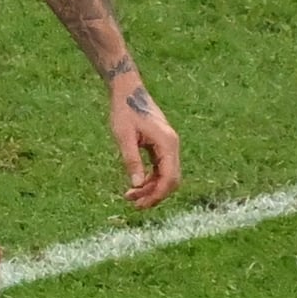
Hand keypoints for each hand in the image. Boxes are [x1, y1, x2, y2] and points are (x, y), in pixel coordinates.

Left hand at [103, 75, 180, 207]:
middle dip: (155, 194)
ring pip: (167, 175)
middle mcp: (173, 146)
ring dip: (152, 188)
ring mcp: (169, 146)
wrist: (128, 92)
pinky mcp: (162, 145)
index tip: (139, 204)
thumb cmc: (124, 112)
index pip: (169, 177)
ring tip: (130, 196)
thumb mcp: (123, 136)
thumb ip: (131, 160)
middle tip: (133, 204)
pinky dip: (151, 178)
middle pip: (171, 179)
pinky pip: (161, 168)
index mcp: (167, 143)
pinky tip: (136, 184)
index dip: (157, 194)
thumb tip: (136, 184)